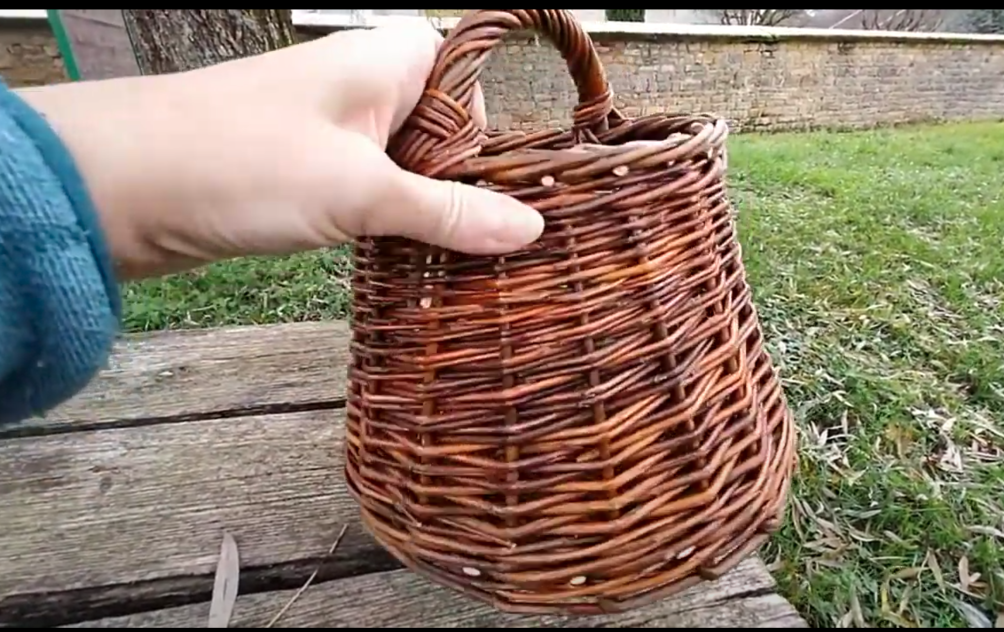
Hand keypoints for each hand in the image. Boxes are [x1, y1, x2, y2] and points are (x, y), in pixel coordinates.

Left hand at [16, 24, 543, 278]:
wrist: (120, 187)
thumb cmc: (242, 163)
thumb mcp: (361, 191)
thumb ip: (448, 211)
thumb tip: (529, 226)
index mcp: (386, 60)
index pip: (472, 80)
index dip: (491, 134)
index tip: (507, 192)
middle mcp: (363, 86)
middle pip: (444, 130)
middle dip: (461, 186)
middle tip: (482, 244)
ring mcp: (331, 130)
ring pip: (406, 168)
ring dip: (422, 213)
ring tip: (445, 262)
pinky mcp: (304, 172)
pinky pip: (368, 193)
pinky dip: (384, 225)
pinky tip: (397, 262)